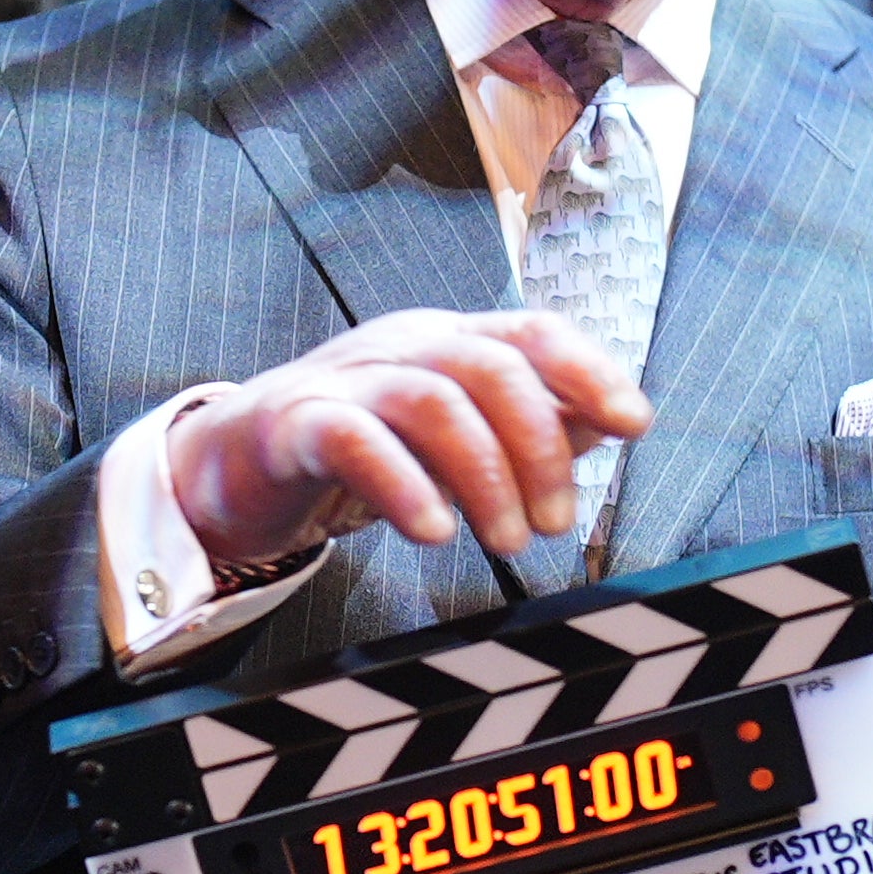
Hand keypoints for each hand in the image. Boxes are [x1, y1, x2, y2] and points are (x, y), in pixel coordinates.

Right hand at [166, 308, 651, 565]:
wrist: (237, 462)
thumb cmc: (363, 445)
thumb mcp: (456, 431)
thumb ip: (531, 422)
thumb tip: (615, 421)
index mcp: (449, 341)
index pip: (531, 332)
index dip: (589, 371)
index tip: (634, 425)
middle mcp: (403, 345)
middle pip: (490, 367)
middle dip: (539, 447)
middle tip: (556, 524)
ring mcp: (346, 378)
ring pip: (432, 400)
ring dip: (485, 476)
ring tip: (508, 541)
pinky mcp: (294, 422)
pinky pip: (354, 440)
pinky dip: (403, 485)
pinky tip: (433, 531)